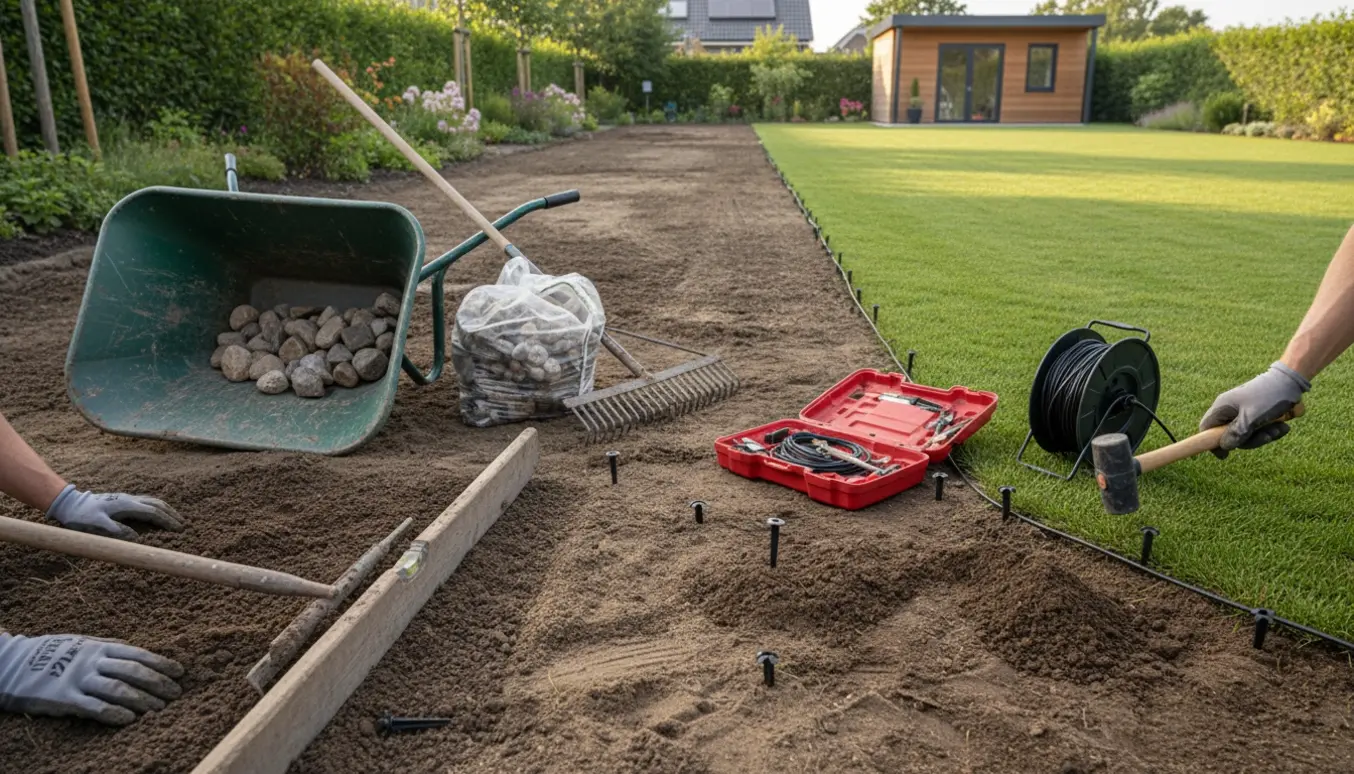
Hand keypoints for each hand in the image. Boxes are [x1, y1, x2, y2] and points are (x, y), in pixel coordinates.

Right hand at [0, 633, 183, 725]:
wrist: (14, 663)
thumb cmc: (54, 653)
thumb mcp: (84, 642)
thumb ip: (109, 647)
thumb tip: (137, 651)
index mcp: (101, 646)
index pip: (139, 654)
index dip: (161, 663)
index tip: (180, 673)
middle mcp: (93, 661)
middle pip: (134, 672)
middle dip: (158, 683)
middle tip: (176, 694)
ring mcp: (79, 679)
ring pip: (118, 689)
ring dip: (142, 700)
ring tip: (159, 710)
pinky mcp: (65, 698)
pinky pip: (94, 707)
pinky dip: (114, 713)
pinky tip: (129, 720)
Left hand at [46, 486, 183, 540]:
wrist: (70, 503)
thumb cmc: (82, 516)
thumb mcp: (97, 526)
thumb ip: (117, 531)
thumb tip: (137, 537)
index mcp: (126, 506)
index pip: (153, 512)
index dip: (167, 521)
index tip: (178, 529)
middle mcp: (129, 500)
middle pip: (157, 504)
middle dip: (171, 514)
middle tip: (183, 524)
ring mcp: (126, 499)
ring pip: (152, 501)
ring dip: (166, 509)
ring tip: (175, 518)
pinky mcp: (123, 501)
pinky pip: (146, 502)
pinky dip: (157, 507)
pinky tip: (158, 512)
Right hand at [1199, 362, 1309, 457]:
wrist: (1292, 381)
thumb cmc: (1269, 396)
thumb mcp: (1251, 417)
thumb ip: (1236, 433)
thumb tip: (1225, 446)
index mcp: (1223, 407)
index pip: (1206, 428)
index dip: (1212, 443)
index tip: (1225, 455)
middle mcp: (1231, 410)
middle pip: (1230, 436)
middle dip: (1249, 440)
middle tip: (1266, 436)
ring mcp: (1244, 413)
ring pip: (1247, 435)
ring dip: (1264, 436)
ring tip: (1280, 428)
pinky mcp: (1257, 415)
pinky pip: (1259, 430)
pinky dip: (1271, 431)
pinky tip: (1283, 426)